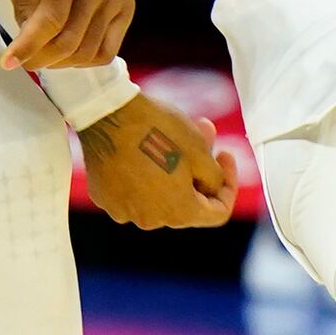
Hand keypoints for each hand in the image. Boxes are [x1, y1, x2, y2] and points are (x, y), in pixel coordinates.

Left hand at [2, 0, 134, 70]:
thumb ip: (22, 0)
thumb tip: (28, 38)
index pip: (51, 18)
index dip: (28, 46)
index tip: (7, 62)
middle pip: (70, 41)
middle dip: (41, 59)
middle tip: (24, 59)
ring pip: (88, 51)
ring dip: (61, 62)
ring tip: (45, 52)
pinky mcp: (127, 6)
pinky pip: (107, 51)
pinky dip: (84, 59)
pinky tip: (69, 48)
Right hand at [78, 92, 238, 229]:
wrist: (108, 114)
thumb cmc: (157, 129)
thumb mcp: (199, 150)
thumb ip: (214, 176)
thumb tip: (213, 185)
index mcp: (178, 213)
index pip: (217, 213)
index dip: (229, 185)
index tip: (225, 155)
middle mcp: (150, 220)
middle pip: (187, 203)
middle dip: (199, 172)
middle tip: (204, 137)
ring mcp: (124, 211)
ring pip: (159, 196)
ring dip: (172, 172)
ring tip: (172, 138)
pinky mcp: (105, 198)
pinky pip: (133, 192)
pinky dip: (144, 175)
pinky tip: (142, 149)